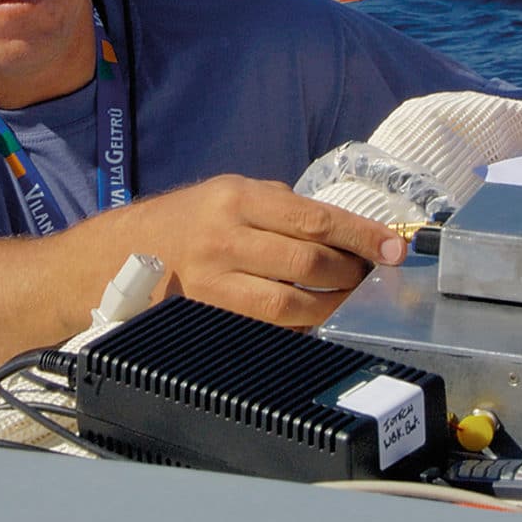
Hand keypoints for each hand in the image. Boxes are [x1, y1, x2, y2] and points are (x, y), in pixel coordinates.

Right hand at [124, 174, 406, 326]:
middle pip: (309, 261)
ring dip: (331, 305)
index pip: (316, 218)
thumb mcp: (234, 193)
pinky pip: (267, 328)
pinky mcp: (208, 317)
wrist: (126, 250)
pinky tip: (312, 317)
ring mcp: (214, 282)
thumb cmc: (193, 218)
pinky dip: (299, 326)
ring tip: (345, 298)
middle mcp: (225, 238)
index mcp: (238, 198)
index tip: (395, 249)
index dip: (362, 236)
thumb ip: (286, 209)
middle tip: (370, 275)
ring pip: (291, 303)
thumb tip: (349, 232)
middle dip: (351, 273)